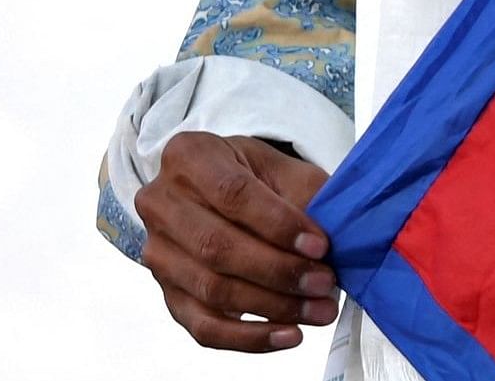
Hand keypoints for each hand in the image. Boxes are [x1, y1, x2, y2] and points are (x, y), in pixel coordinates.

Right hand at [136, 132, 340, 353]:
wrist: (220, 188)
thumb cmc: (252, 175)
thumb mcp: (280, 166)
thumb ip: (305, 195)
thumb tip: (335, 240)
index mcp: (189, 157)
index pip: (233, 194)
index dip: (278, 224)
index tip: (320, 246)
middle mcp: (162, 204)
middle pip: (217, 248)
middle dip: (278, 271)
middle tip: (324, 283)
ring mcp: (159, 253)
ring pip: (212, 291)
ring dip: (273, 307)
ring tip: (318, 310)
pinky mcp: (168, 293)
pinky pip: (204, 327)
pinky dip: (248, 338)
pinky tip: (287, 335)